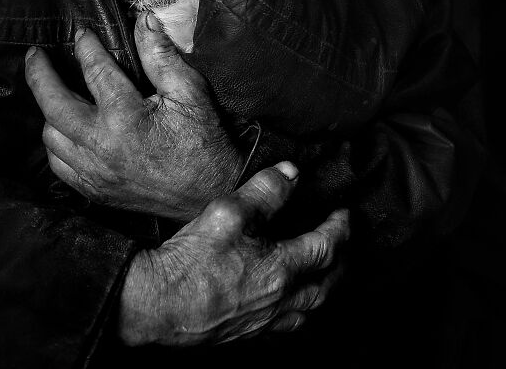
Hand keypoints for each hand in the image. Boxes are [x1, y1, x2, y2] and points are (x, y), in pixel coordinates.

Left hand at [24, 11, 243, 219]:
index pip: (94, 71)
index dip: (85, 47)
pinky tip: (63, 130)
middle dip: (39, 75)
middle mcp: (101, 146)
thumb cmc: (205, 141)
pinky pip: (59, 166)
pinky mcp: (96, 191)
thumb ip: (161, 55)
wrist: (212, 194)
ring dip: (47, 110)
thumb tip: (143, 20)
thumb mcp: (190, 91)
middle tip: (34, 55)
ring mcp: (95, 172)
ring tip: (52, 90)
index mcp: (124, 118)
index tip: (80, 32)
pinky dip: (55, 145)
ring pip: (51, 136)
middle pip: (53, 103)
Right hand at [118, 163, 349, 346]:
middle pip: (328, 283)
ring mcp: (267, 321)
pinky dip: (304, 307)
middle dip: (342, 261)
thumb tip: (293, 172)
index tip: (346, 213)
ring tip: (327, 271)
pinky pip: (291, 322)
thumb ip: (265, 191)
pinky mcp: (249, 333)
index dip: (340, 228)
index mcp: (283, 269)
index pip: (327, 247)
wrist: (160, 305)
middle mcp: (283, 300)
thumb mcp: (230, 212)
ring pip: (312, 307)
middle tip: (345, 242)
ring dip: (326, 286)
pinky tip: (292, 300)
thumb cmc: (193, 259)